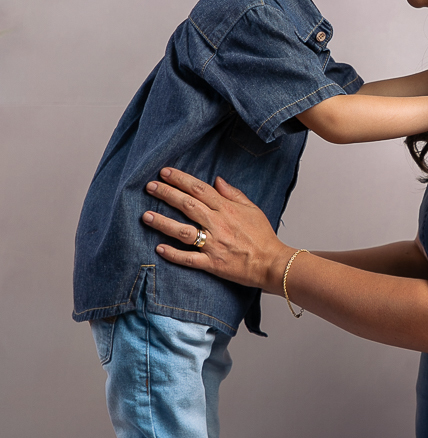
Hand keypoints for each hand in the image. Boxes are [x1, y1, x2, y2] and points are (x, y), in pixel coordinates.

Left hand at [141, 169, 292, 292]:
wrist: (272, 262)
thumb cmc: (263, 236)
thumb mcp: (252, 209)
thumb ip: (233, 193)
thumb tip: (217, 180)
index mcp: (227, 209)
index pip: (199, 189)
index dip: (180, 179)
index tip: (164, 173)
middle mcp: (218, 224)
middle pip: (187, 205)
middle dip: (166, 194)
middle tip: (149, 187)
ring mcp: (214, 244)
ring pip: (183, 231)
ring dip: (163, 223)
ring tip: (146, 216)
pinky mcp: (212, 264)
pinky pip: (189, 258)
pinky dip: (173, 254)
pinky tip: (158, 248)